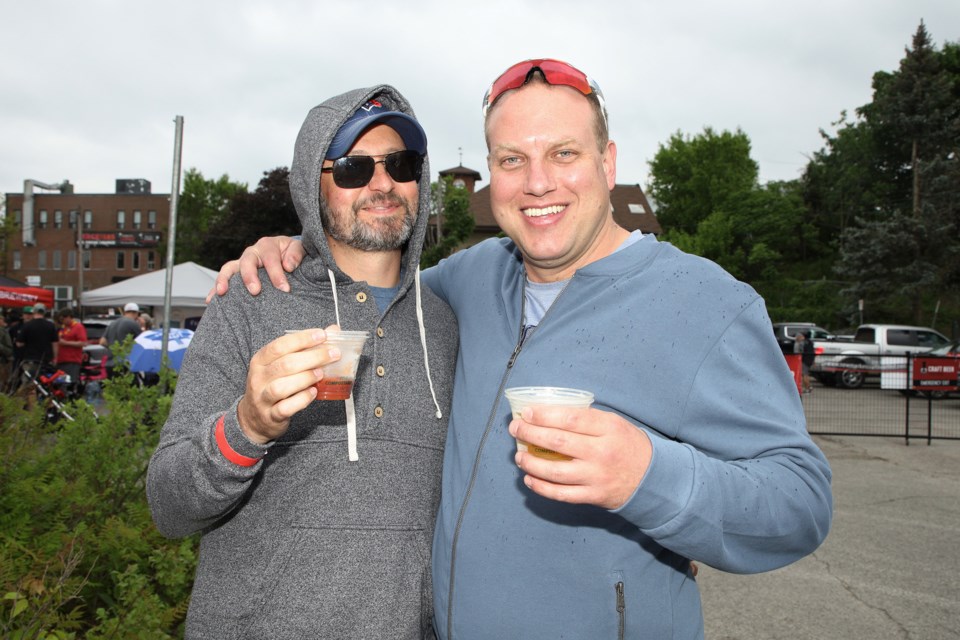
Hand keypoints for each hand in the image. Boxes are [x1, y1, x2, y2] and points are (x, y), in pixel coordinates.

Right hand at [206, 236, 304, 301]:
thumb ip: (296, 254)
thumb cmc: (291, 253)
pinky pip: (223, 281)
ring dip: (224, 280)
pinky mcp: (236, 274)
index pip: (270, 258)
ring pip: (229, 269)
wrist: (285, 254)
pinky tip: (210, 301)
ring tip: (222, 293)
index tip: (284, 289)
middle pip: (246, 262)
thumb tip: (289, 266)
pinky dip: (215, 290)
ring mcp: (241, 263)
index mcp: (267, 245)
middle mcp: (252, 253)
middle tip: (255, 291)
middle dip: (249, 276)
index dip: (277, 273)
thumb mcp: (298, 249)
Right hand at [236, 327, 340, 443]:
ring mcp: (262, 398)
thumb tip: (333, 331)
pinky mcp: (270, 416)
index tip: (322, 335)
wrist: (254, 418)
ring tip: (321, 374)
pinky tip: (313, 392)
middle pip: (285, 364)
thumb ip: (305, 349)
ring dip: (305, 378)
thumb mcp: (281, 365)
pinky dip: (302, 400)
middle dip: (313, 357)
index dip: (302, 339)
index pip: (280, 345)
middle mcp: (259, 378)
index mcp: (261, 360)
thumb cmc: (272, 386)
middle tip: (333, 354)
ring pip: (281, 387)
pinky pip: (285, 408)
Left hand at [508, 406, 652, 509]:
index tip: (527, 412)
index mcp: (608, 429)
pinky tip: (529, 479)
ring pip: (555, 471)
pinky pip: (561, 494)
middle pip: (558, 442)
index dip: (544, 415)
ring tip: (518, 456)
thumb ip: (587, 419)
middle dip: (530, 433)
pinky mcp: (593, 495)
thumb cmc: (628, 445)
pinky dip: (542, 487)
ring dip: (531, 463)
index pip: (571, 419)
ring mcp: (596, 476)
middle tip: (515, 429)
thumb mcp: (614, 424)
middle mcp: (601, 453)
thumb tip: (549, 412)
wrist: (653, 478)